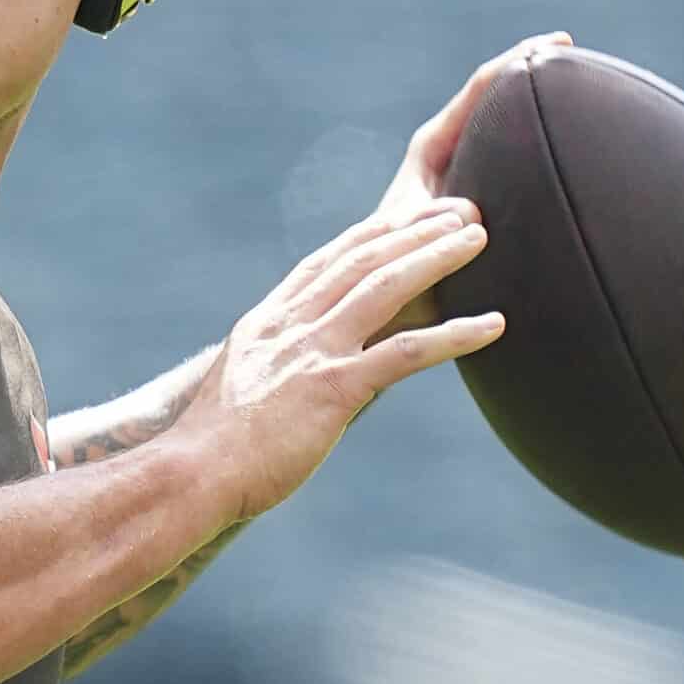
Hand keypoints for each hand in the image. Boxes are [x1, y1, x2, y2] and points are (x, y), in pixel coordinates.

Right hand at [180, 196, 503, 524]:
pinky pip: (406, 355)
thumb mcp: (239, 390)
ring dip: (436, 256)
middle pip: (362, 258)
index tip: (409, 213)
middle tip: (459, 209)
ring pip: (384, 286)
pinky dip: (454, 336)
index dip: (373, 233)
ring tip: (477, 237)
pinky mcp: (334, 389)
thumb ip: (270, 368)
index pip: (327, 261)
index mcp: (268, 322)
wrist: (189, 474)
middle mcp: (291, 325)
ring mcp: (312, 353)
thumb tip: (289, 375)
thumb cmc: (212, 449)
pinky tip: (493, 325)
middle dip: (413, 229)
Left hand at [371, 30, 572, 334]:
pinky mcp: (480, 203)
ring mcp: (465, 178)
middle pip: (496, 99)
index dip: (518, 62)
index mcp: (431, 150)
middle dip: (534, 73)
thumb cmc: (390, 278)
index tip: (558, 44)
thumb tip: (467, 211)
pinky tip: (577, 162)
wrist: (383, 311)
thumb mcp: (406, 244)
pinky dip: (543, 155)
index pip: (480, 90)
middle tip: (577, 55)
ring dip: (541, 113)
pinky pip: (516, 167)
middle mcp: (448, 155)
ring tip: (587, 97)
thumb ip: (427, 223)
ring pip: (508, 133)